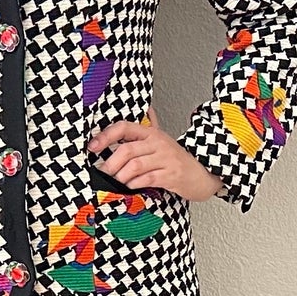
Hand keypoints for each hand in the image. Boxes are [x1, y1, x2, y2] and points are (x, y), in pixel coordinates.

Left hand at [86, 102, 223, 200]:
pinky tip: (131, 187)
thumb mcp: (162, 140)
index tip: (92, 147)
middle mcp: (158, 143)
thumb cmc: (178, 159)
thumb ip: (151, 126)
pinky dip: (135, 184)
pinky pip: (148, 178)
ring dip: (121, 177)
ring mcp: (166, 158)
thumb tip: (146, 108)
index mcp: (151, 133)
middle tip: (103, 173)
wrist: (204, 174)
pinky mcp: (172, 175)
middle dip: (111, 164)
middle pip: (127, 150)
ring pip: (135, 165)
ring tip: (116, 182)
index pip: (124, 127)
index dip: (106, 136)